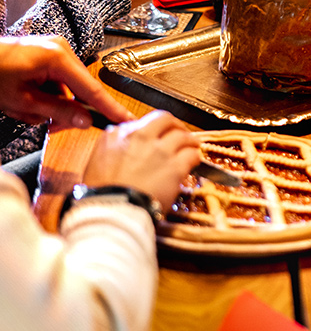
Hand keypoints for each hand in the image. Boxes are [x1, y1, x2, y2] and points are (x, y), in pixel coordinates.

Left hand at [0, 35, 132, 130]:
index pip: (92, 89)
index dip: (110, 108)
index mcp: (58, 57)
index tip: (127, 120)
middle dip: (63, 110)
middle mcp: (61, 48)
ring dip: (50, 104)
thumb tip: (84, 120)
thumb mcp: (22, 102)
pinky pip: (57, 80)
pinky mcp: (47, 53)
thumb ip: (58, 111)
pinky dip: (45, 94)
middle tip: (46, 125)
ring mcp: (54, 49)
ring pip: (66, 88)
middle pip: (79, 89)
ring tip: (24, 108)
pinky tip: (25, 99)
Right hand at [83, 110, 200, 210]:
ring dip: (189, 140)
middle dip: (175, 125)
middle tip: (179, 132)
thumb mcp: (96, 161)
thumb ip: (110, 143)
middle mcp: (142, 138)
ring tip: (192, 146)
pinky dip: (195, 156)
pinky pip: (192, 154)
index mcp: (119, 136)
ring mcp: (161, 151)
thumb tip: (119, 137)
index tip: (159, 134)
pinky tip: (194, 161)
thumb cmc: (101, 192)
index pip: (144, 121)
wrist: (112, 210)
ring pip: (183, 136)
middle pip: (166, 120)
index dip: (155, 127)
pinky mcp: (175, 167)